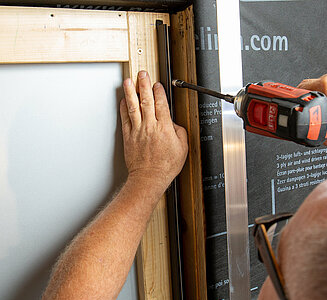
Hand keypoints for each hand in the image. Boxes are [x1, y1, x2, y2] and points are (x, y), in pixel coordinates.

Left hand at [120, 70, 187, 190]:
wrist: (149, 178)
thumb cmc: (165, 166)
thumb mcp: (182, 149)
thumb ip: (179, 132)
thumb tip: (173, 124)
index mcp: (164, 129)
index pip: (161, 104)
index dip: (159, 92)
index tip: (157, 84)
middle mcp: (150, 127)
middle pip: (146, 101)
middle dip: (144, 85)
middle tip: (142, 74)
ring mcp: (137, 131)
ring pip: (133, 107)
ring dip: (130, 92)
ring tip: (129, 81)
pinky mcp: (129, 137)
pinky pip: (125, 119)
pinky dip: (123, 108)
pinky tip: (123, 100)